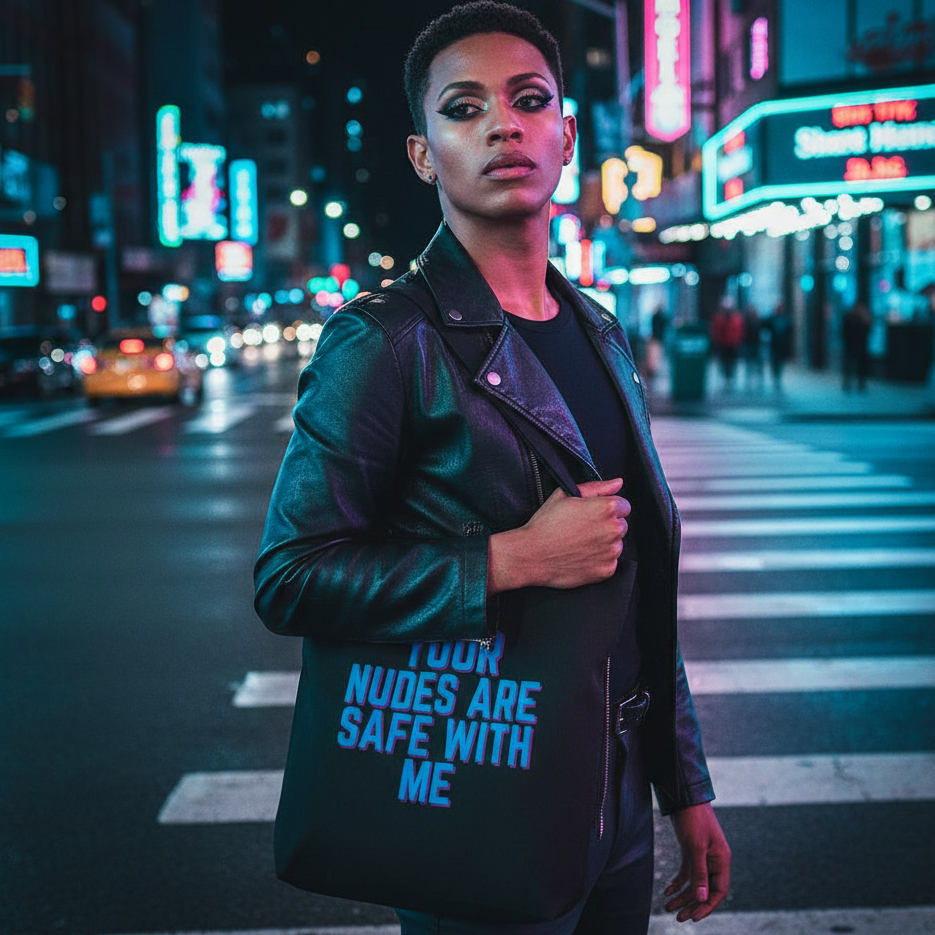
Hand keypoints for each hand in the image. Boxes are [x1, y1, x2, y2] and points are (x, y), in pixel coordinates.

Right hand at [487, 478, 629, 593]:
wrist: (531, 555)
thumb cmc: (546, 523)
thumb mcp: (565, 495)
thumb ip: (597, 487)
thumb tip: (618, 483)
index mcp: (607, 508)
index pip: (623, 506)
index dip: (606, 509)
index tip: (591, 515)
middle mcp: (614, 529)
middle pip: (621, 525)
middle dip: (607, 526)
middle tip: (583, 530)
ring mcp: (611, 552)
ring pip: (616, 544)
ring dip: (604, 544)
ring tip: (580, 544)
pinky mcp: (606, 570)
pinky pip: (610, 563)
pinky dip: (599, 561)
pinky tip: (581, 556)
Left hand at [664, 802, 730, 922]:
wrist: (685, 797)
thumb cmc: (694, 819)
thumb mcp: (695, 846)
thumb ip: (699, 872)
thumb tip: (701, 898)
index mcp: (721, 860)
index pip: (719, 891)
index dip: (707, 906)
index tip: (694, 917)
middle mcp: (714, 861)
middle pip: (705, 890)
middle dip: (692, 905)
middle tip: (678, 918)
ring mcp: (703, 856)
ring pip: (694, 883)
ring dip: (683, 896)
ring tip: (668, 907)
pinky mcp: (691, 851)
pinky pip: (686, 873)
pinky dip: (678, 882)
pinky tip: (667, 891)